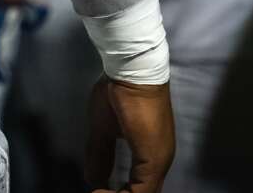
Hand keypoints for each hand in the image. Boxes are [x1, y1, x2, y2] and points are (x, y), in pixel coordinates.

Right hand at [86, 77, 173, 192]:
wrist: (133, 71)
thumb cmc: (119, 92)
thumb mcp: (103, 128)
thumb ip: (100, 155)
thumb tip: (92, 179)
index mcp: (151, 153)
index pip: (138, 188)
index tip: (96, 192)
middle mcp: (160, 160)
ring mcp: (159, 160)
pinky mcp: (154, 159)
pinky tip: (100, 192)